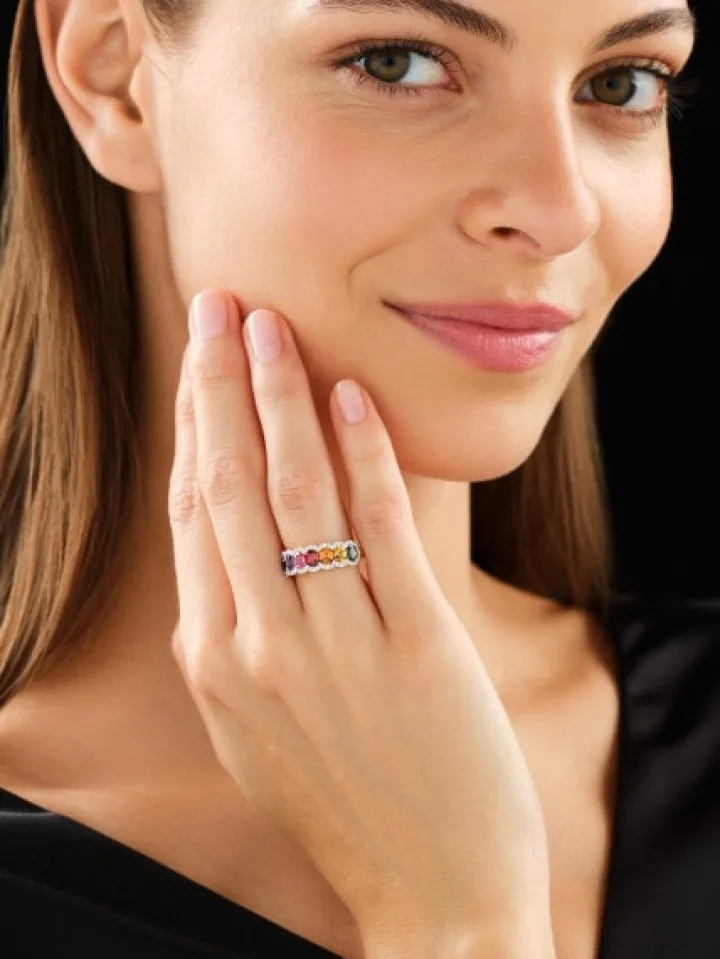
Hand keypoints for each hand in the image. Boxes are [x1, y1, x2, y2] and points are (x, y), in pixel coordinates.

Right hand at [169, 291, 553, 953]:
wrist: (431, 894)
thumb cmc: (345, 803)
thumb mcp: (258, 728)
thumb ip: (231, 638)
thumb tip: (221, 545)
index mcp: (212, 660)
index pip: (193, 511)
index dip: (194, 422)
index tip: (198, 359)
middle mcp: (258, 646)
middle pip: (229, 484)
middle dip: (220, 383)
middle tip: (221, 304)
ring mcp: (335, 647)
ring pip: (295, 493)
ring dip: (281, 397)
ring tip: (273, 325)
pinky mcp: (416, 647)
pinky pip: (381, 531)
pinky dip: (366, 457)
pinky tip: (352, 398)